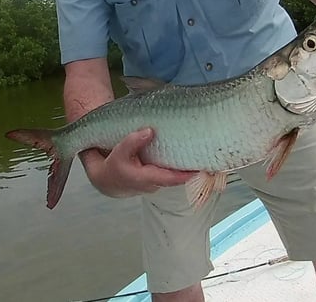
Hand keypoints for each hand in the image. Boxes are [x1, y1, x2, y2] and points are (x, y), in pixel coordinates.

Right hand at [78, 128, 195, 197]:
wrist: (106, 180)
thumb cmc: (112, 166)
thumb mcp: (118, 152)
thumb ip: (132, 141)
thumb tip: (149, 131)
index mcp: (143, 179)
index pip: (168, 178)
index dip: (184, 175)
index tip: (199, 170)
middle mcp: (153, 184)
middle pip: (176, 178)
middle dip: (191, 171)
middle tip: (210, 162)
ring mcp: (156, 184)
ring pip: (174, 177)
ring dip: (187, 169)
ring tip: (203, 157)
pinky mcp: (157, 180)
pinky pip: (171, 175)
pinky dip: (180, 168)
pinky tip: (189, 158)